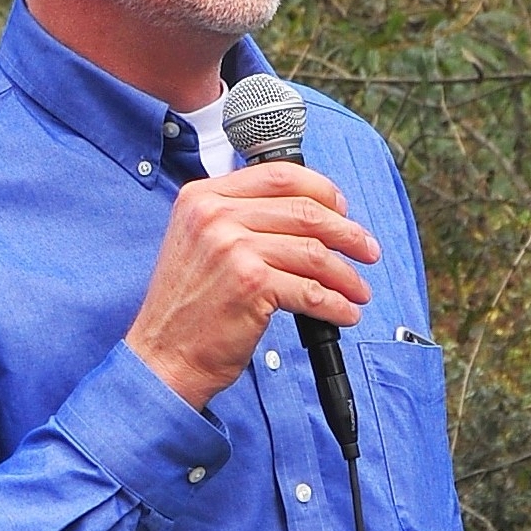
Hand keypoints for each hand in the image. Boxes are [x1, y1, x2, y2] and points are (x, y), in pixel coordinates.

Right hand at [125, 163, 381, 408]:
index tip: (343, 209)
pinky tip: (345, 313)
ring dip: (346, 274)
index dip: (322, 190)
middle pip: (304, 210)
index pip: (279, 174)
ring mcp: (232, 248)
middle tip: (367, 251)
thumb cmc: (187, 307)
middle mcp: (215, 215)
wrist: (162, 355)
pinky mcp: (251, 284)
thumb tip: (308, 211)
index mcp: (203, 197)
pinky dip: (336, 304)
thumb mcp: (199, 243)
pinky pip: (311, 290)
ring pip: (314, 251)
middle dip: (347, 232)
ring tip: (359, 290)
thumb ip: (239, 217)